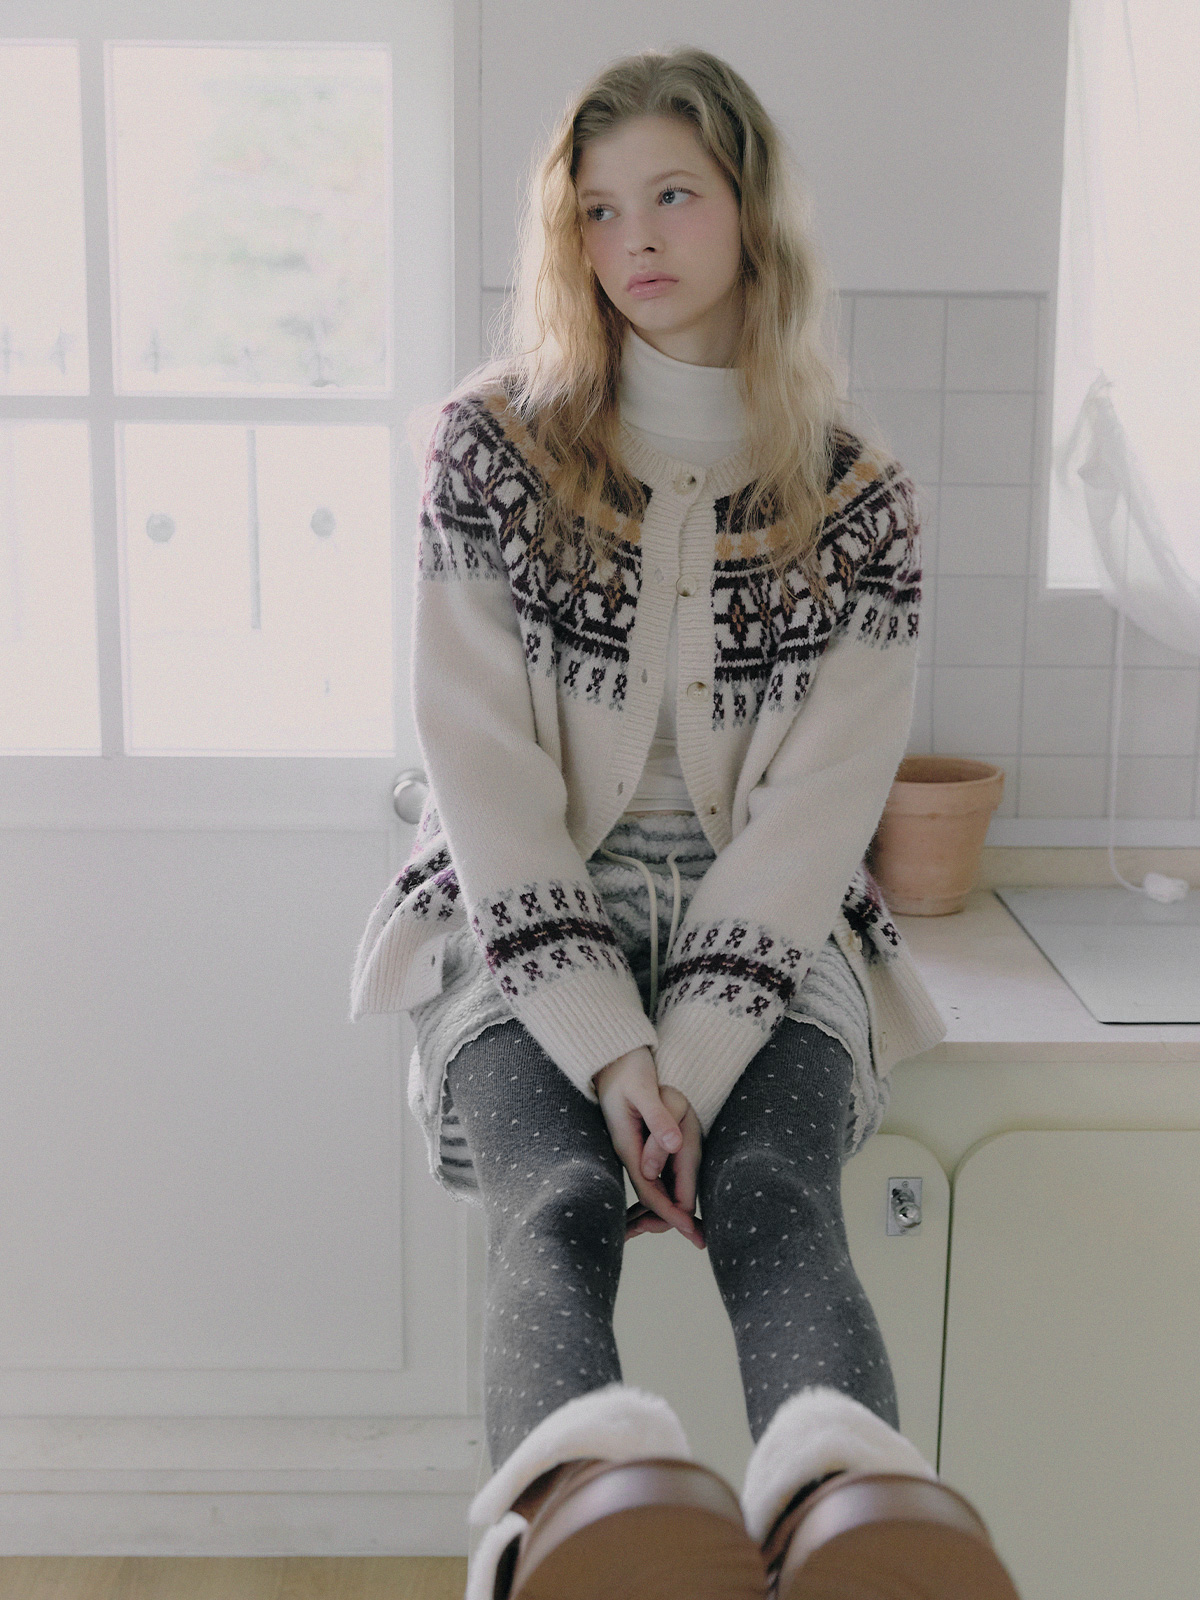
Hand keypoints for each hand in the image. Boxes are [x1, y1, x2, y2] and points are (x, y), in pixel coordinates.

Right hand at [593, 1048, 704, 1248]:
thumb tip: (674, 1144)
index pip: (650, 1188)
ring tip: (695, 1228)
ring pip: (653, 1187)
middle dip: (671, 1218)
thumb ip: (658, 1118)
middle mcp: (628, 1151)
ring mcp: (632, 1148)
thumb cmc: (628, 1068)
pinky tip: (679, 1200)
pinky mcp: (637, 1142)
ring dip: (669, 1209)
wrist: (610, 1055)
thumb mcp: (644, 1088)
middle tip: (700, 1237)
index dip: (670, 1211)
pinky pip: (653, 1174)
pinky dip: (666, 1192)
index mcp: (627, 1143)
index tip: (690, 1229)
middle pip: (651, 1195)